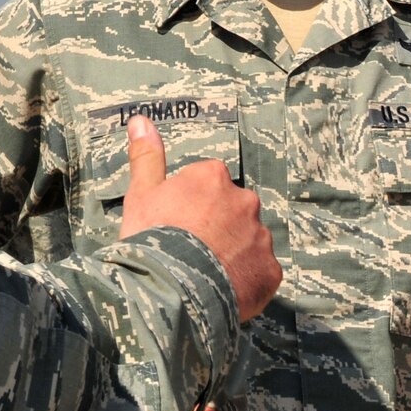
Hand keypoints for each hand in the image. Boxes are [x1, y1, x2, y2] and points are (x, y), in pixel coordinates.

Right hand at [119, 116, 280, 320]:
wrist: (171, 290)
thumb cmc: (152, 237)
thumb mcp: (141, 194)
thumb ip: (147, 156)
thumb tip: (141, 120)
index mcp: (212, 177)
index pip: (207, 183)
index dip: (190, 205)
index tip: (176, 223)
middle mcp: (244, 201)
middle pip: (233, 209)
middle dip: (217, 226)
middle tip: (191, 250)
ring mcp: (260, 237)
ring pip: (249, 240)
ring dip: (233, 252)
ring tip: (205, 275)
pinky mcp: (270, 271)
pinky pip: (261, 271)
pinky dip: (247, 279)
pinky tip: (223, 290)